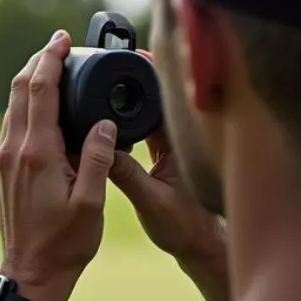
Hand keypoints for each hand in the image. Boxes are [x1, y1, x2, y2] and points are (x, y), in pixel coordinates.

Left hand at [0, 30, 118, 300]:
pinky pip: (12, 126)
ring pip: (13, 107)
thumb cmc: (65, 245)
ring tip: (55, 69)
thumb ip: (97, 158)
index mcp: (37, 154)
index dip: (51, 58)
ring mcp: (2, 160)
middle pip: (20, 90)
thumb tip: (103, 123)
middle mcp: (12, 151)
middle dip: (39, 62)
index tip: (62, 39)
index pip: (40, 90)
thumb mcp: (92, 203)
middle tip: (60, 45)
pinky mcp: (0, 170)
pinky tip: (44, 108)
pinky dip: (27, 106)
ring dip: (31, 83)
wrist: (30, 274)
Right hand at [108, 70, 230, 300]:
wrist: (200, 248)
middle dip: (141, 76)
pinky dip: (132, 116)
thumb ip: (126, 175)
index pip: (167, 100)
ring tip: (112, 76)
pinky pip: (147, 127)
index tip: (137, 53)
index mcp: (183, 145)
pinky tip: (114, 110)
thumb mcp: (151, 202)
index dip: (153, 75)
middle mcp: (182, 141)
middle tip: (120, 54)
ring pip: (153, 112)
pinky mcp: (166, 156)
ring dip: (136, 95)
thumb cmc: (186, 229)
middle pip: (160, 99)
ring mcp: (175, 147)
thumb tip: (101, 148)